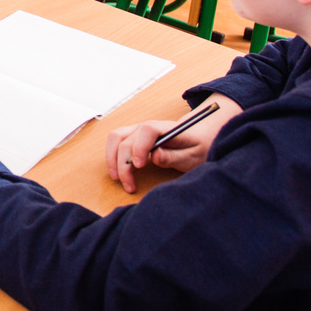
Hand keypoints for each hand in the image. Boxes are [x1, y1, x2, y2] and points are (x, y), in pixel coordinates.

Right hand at [104, 97, 240, 192]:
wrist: (198, 136)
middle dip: (123, 163)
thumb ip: (174, 156)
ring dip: (112, 159)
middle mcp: (148, 126)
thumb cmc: (197, 147)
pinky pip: (115, 141)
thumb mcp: (193, 155)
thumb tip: (155, 156)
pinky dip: (112, 156)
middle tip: (130, 185)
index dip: (139, 147)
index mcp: (166, 128)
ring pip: (115, 138)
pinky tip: (117, 171)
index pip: (147, 130)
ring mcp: (138, 129)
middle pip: (126, 139)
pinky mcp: (133, 136)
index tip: (139, 166)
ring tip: (118, 178)